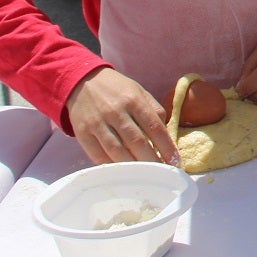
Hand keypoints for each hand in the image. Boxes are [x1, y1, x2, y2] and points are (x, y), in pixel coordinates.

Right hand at [65, 66, 180, 165]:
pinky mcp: (82, 133)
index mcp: (134, 100)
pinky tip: (122, 172)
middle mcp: (116, 112)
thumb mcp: (139, 91)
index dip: (166, 146)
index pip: (155, 127)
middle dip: (152, 160)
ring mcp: (97, 123)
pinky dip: (111, 166)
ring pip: (117, 151)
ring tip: (144, 175)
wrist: (83, 81)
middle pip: (137, 142)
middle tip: (161, 172)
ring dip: (133, 166)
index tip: (175, 160)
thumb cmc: (117, 89)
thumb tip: (166, 134)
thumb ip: (154, 110)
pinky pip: (97, 155)